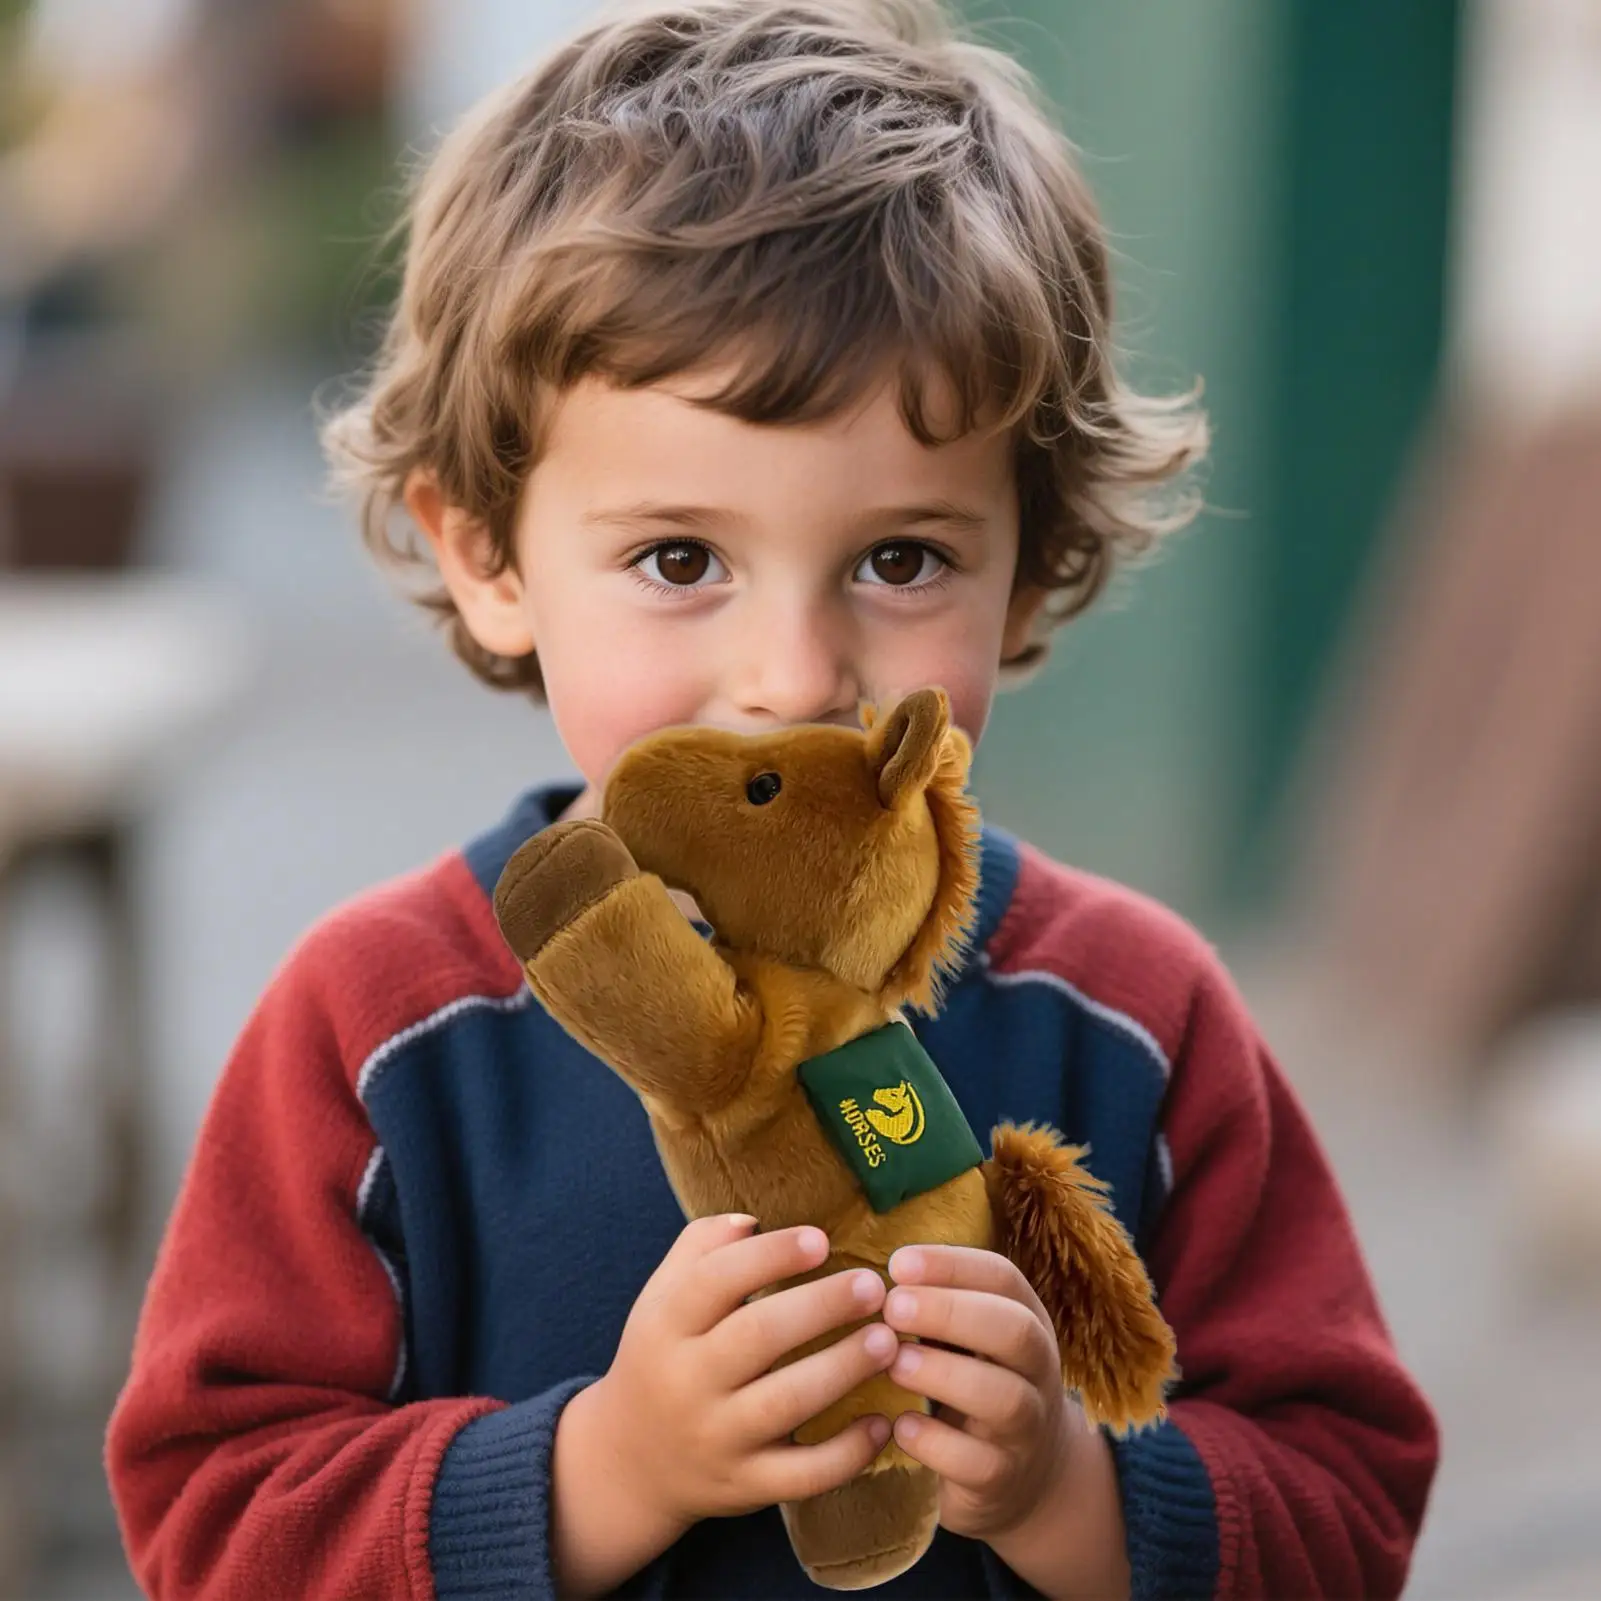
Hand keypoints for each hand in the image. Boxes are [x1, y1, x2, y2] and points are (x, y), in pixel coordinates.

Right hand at [552, 1216, 897, 1593]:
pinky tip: (882, 1422)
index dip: (772, 1255)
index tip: (822, 1240)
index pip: (716, 1280)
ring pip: (785, 1404)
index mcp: (666, 1325)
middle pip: (758, 1336)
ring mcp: (717, 1438)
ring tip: (888, 1341)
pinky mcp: (745, 1486)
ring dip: (843, 1369)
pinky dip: (847, 1453)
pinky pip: (802, 1475)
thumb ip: (701, 1248)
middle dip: (823, 1306)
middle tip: (873, 1286)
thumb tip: (752, 1220)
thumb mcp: (663, 1297)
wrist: (631, 1462)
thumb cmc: (663, 1357)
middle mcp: (686, 1381)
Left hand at [882, 1244, 1086, 1541]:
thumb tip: (865, 1275)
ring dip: (945, 1374)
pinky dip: (937, 1443)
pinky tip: (899, 1425)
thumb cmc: (975, 1382)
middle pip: (1015, 1331)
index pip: (1003, 1278)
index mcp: (1026, 1319)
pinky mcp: (1003, 1478)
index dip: (952, 1265)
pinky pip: (979, 1463)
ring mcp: (1026, 1428)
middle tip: (892, 1306)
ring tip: (894, 1362)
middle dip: (952, 1312)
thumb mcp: (969, 1337)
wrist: (1024, 1477)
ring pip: (1004, 1398)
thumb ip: (933, 1303)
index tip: (897, 1263)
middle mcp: (1036, 1369)